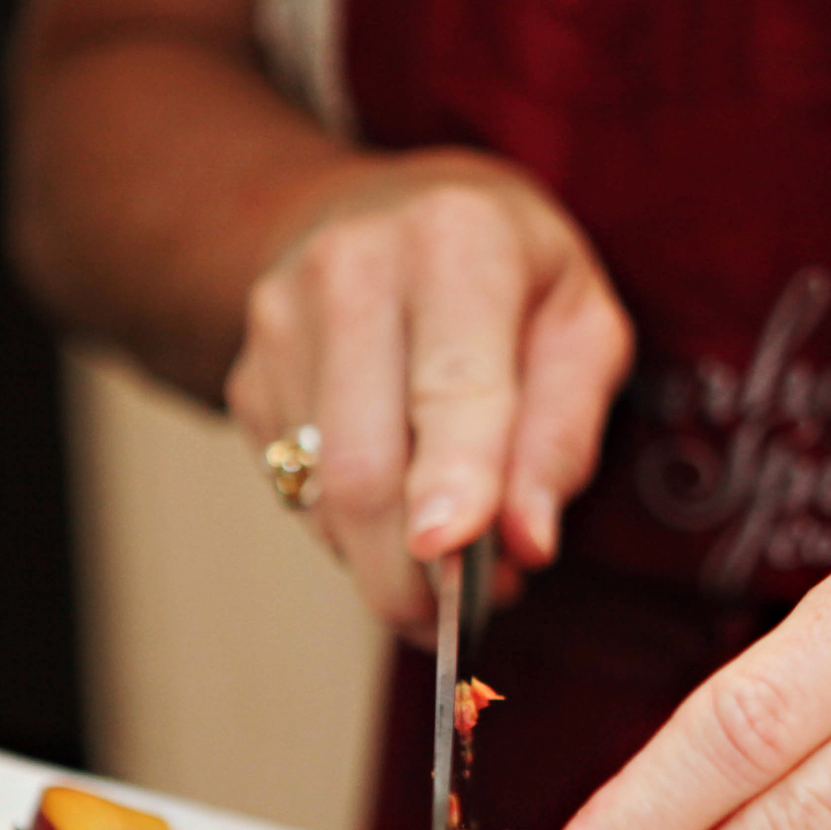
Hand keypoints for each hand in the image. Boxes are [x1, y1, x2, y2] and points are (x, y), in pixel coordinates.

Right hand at [224, 151, 631, 632]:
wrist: (388, 211)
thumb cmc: (509, 274)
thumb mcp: (583, 323)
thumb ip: (565, 434)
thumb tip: (527, 543)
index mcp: (455, 241)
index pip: (451, 383)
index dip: (452, 478)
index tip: (451, 553)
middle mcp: (350, 271)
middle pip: (366, 464)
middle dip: (415, 572)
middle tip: (470, 618)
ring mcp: (280, 325)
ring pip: (324, 496)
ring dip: (389, 564)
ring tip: (454, 563)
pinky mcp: (248, 379)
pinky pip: (298, 494)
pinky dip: (354, 534)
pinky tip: (400, 511)